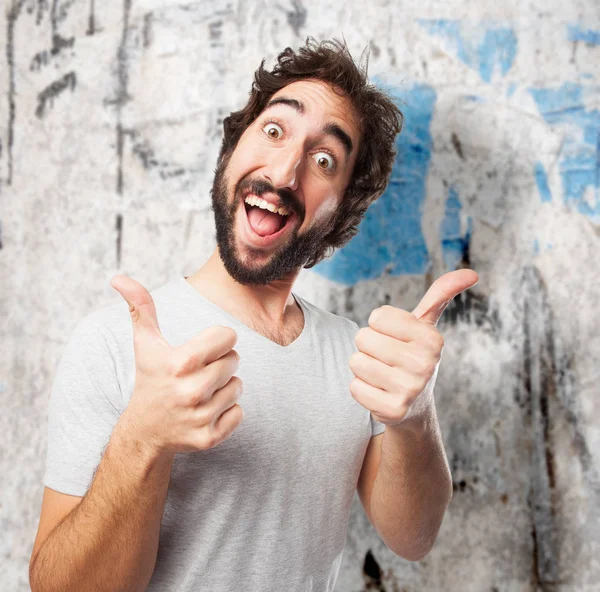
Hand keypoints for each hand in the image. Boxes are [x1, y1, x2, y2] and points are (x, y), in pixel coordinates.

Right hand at [110, 274, 244, 455]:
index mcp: (180, 363)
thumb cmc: (150, 379)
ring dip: (224, 386)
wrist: (146, 431)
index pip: (228, 337)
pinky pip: (239, 412)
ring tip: (200, 391)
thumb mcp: (145, 343)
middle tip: (198, 372)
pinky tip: (205, 410)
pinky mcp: (210, 438)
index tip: (200, 350)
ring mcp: (200, 417)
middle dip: (220, 363)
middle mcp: (191, 391)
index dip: (216, 340)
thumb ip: (140, 307)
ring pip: (238, 386)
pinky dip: (227, 410)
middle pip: (234, 360)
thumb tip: (119, 278)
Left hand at [348, 269, 478, 427]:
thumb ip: (439, 295)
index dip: (380, 325)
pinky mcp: (392, 410)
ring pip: (356, 361)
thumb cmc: (414, 355)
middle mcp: (424, 364)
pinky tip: (380, 392)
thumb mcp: (426, 325)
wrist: (415, 406)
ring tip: (383, 374)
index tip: (395, 338)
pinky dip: (362, 388)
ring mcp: (409, 389)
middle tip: (387, 359)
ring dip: (364, 367)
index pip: (378, 316)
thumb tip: (471, 273)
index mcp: (432, 339)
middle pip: (363, 337)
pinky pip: (354, 387)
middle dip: (369, 346)